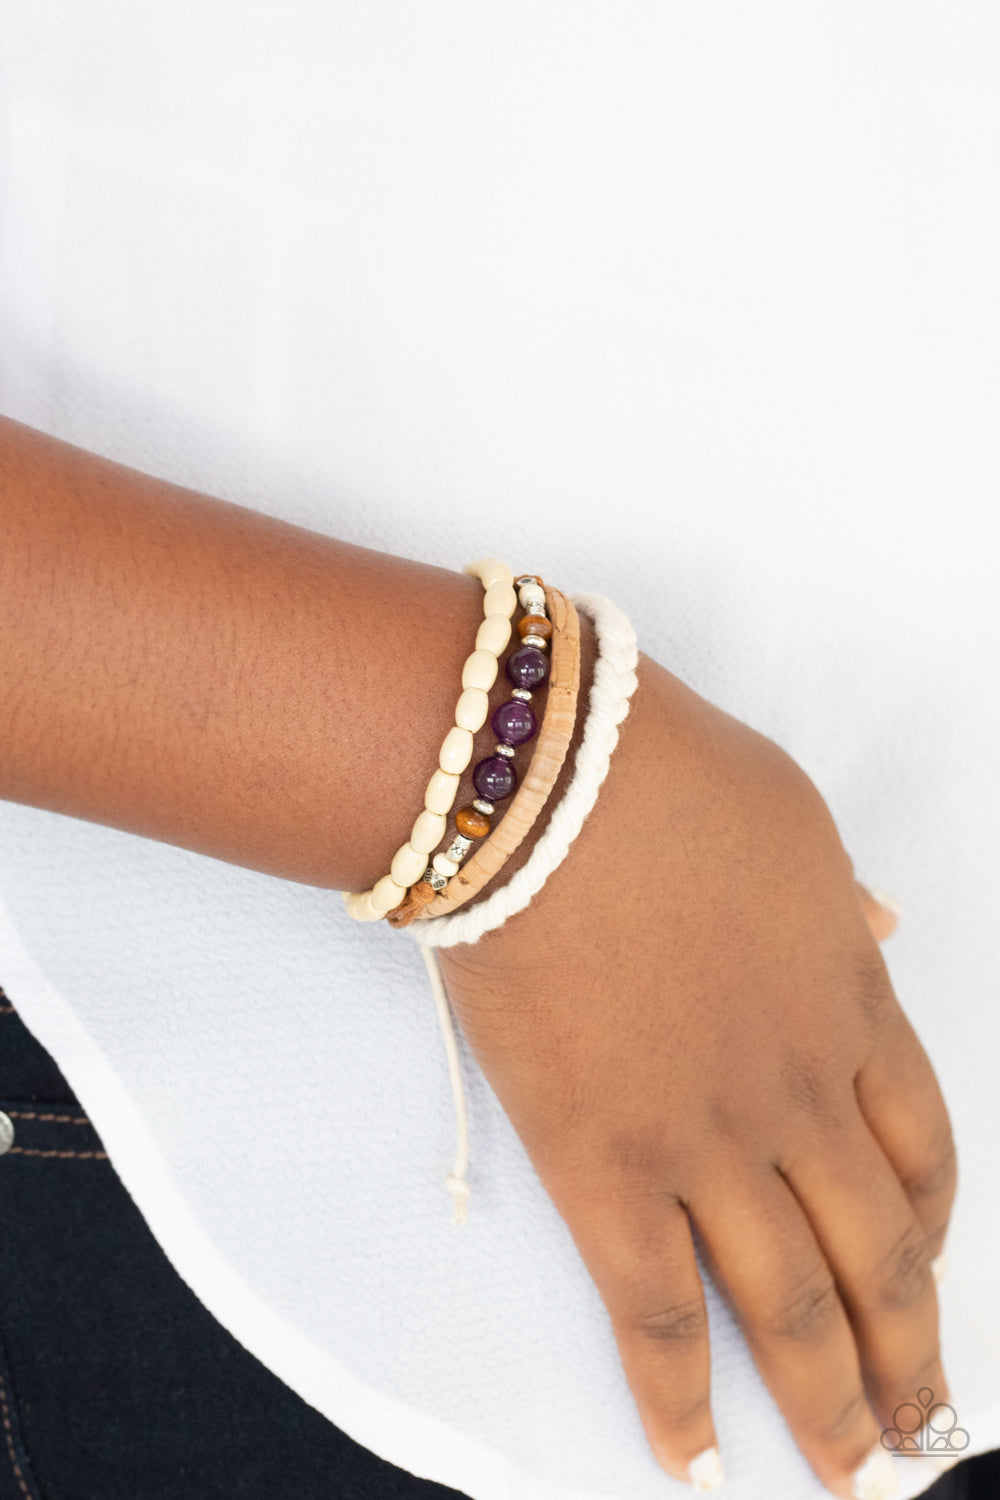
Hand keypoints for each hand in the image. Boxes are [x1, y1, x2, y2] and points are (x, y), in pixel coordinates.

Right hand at [437, 650, 954, 1496]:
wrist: (555, 787)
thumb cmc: (667, 776)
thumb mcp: (792, 820)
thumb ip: (837, 899)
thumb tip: (873, 931)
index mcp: (851, 1000)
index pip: (922, 1144)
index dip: (935, 1222)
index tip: (933, 1268)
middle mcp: (800, 1091)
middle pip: (880, 1250)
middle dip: (910, 1352)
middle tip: (927, 1429)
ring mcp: (710, 1139)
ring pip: (793, 1303)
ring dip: (831, 1400)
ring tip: (854, 1470)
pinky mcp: (608, 1166)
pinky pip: (654, 1308)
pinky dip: (678, 1396)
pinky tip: (692, 1461)